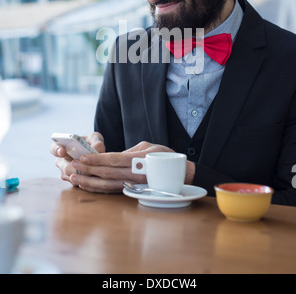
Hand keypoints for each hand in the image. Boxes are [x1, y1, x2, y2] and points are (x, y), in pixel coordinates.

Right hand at [50, 132, 104, 184]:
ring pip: (72, 177)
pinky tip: (95, 176)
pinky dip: (87, 180)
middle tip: (86, 164)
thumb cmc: (93, 143)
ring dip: (83, 174)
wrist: (98, 155)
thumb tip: (96, 148)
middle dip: (77, 167)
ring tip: (94, 169)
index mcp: (63, 147)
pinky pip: (79, 183)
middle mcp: (62, 161)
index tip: (63, 151)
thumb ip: (96, 141)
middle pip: (66, 167)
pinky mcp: (74, 181)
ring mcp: (66, 173)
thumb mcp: (95, 138)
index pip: (54, 149)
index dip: (57, 150)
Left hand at [68, 141, 195, 193]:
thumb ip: (129, 151)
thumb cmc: (165, 157)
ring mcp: (133, 184)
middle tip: (73, 165)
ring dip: (88, 182)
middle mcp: (135, 174)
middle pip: (107, 173)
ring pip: (107, 186)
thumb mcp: (148, 147)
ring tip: (73, 176)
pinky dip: (97, 189)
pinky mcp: (132, 190)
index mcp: (139, 160)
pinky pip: (111, 191)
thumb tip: (113, 156)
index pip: (114, 160)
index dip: (97, 159)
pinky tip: (85, 184)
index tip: (83, 157)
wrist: (180, 176)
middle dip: (88, 170)